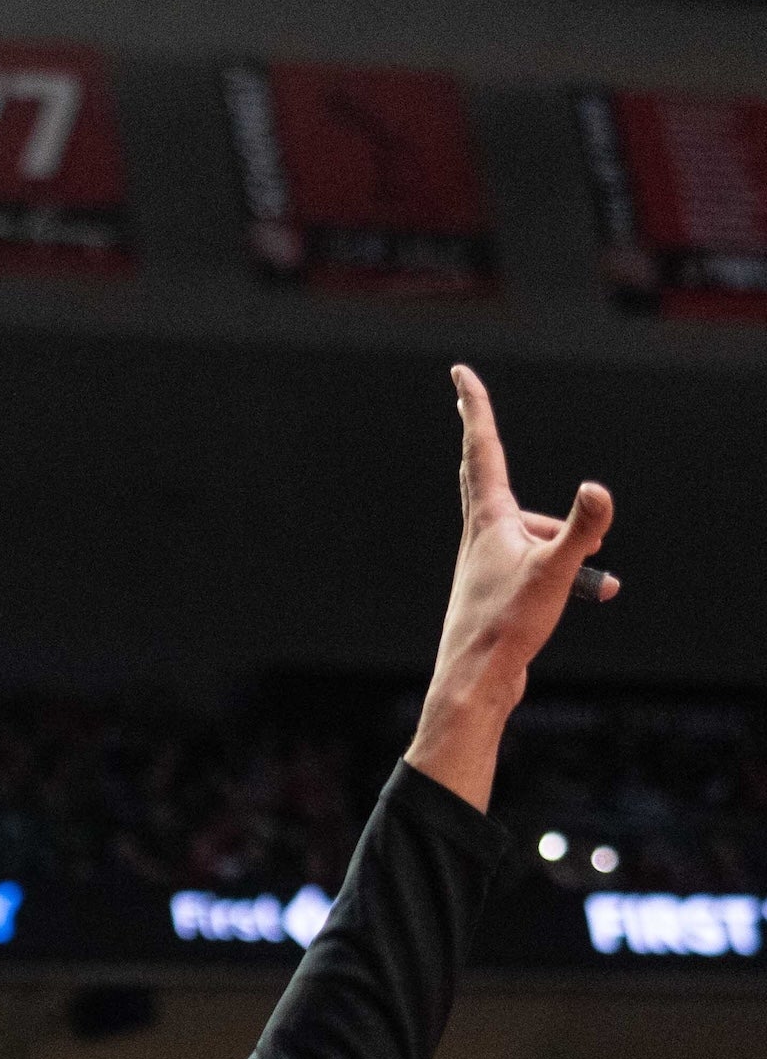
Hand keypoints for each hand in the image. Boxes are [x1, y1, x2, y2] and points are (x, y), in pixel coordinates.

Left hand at [406, 367, 616, 811]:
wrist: (474, 684)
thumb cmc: (507, 627)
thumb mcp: (554, 573)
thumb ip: (580, 529)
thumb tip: (597, 491)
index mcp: (489, 521)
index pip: (482, 449)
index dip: (475, 408)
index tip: (459, 374)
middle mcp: (481, 537)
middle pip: (487, 476)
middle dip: (483, 440)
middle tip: (467, 406)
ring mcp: (485, 565)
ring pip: (529, 531)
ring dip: (566, 540)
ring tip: (598, 580)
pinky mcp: (496, 592)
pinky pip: (534, 564)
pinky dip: (563, 570)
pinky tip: (588, 596)